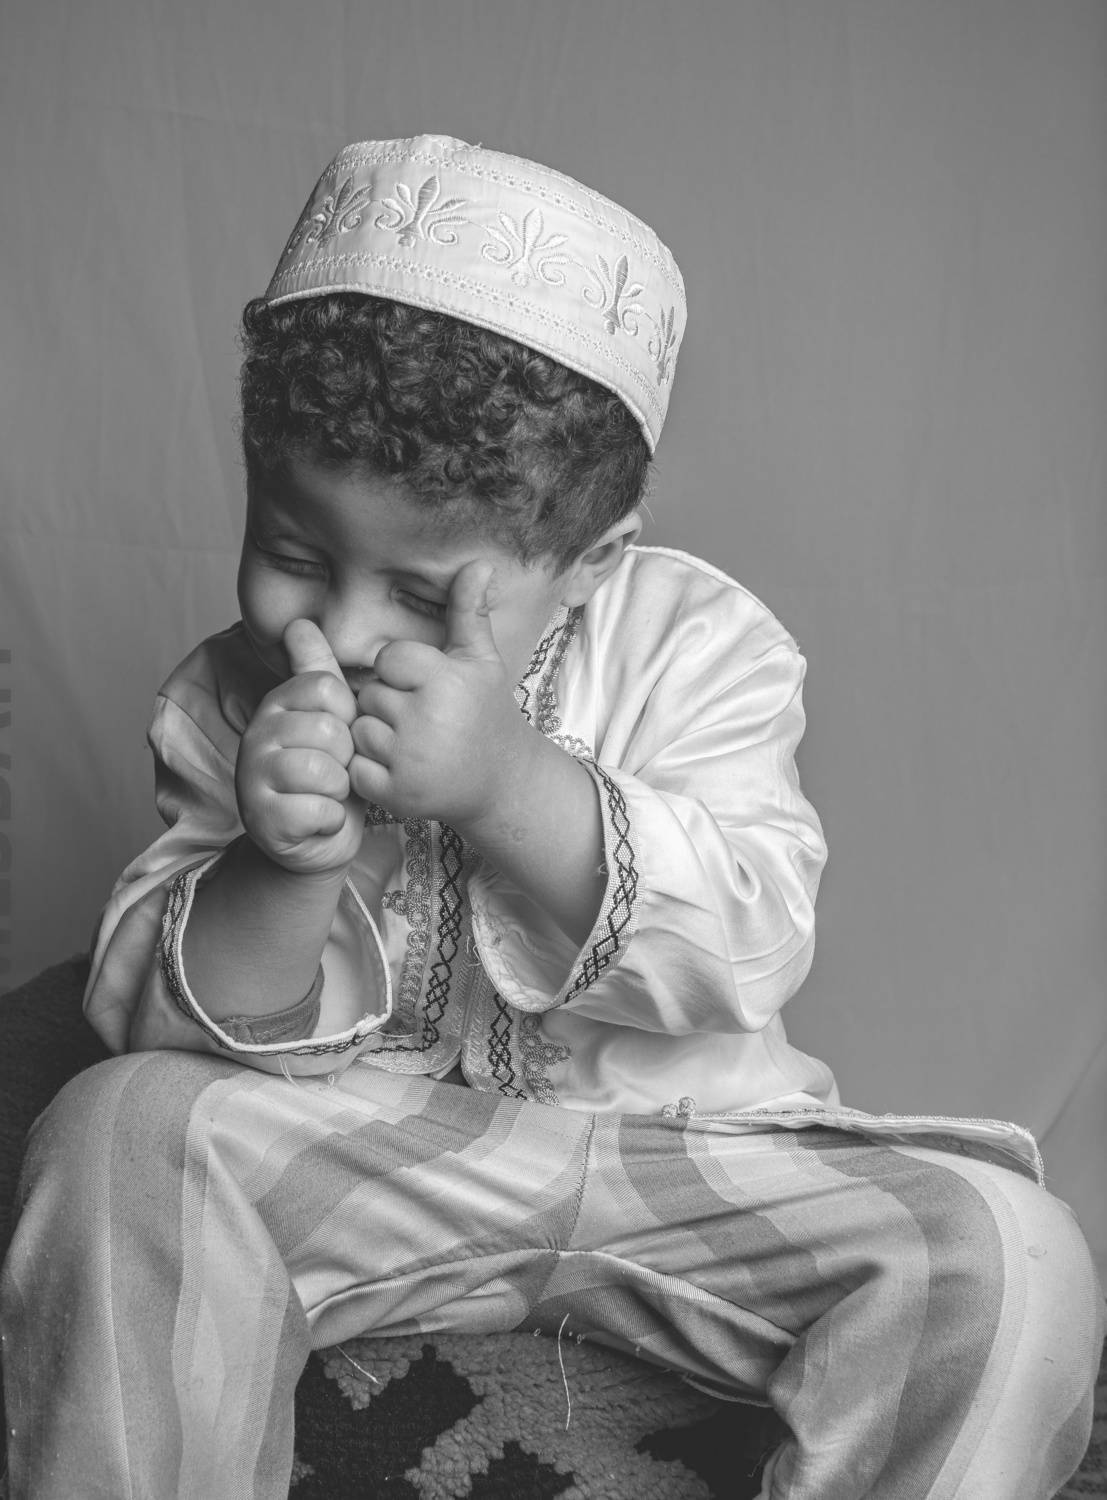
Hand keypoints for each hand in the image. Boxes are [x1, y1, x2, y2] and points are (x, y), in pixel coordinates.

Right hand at [235, 620, 364, 874]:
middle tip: (333, 773)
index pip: (326, 688)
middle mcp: (257, 735)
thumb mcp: (329, 717)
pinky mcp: (262, 820)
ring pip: (323, 770)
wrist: (314, 840)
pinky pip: (318, 810)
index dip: (348, 716)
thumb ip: (316, 670)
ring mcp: (253, 777)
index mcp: (277, 703)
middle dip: (346, 759)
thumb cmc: (328, 775)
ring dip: (339, 790)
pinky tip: (320, 820)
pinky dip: (330, 820)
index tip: (340, 736)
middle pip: (329, 730)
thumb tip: (298, 622)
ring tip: (327, 795)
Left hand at [349, 561, 534, 828]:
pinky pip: (356, 768)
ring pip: (359, 730)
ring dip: (376, 737)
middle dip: (389, 705)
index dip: (403, 672)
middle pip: (370, 694)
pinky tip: (401, 767)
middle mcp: (427, 720)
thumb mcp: (481, 660)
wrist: (502, 782)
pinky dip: (371, 769)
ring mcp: (411, 760)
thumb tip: (477, 562)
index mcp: (444, 681)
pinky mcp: (397, 794)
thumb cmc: (486, 713)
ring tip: (412, 742)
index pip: (388, 658)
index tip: (428, 688)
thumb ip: (469, 611)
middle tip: (423, 720)